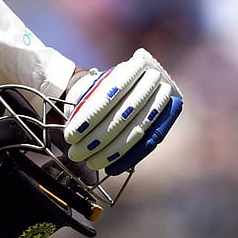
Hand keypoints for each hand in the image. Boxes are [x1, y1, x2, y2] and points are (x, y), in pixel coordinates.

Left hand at [64, 48, 182, 174]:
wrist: (118, 85)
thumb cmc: (95, 89)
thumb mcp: (88, 88)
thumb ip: (83, 104)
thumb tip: (73, 132)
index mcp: (131, 68)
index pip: (107, 97)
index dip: (88, 119)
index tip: (71, 135)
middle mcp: (151, 80)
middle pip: (123, 116)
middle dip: (98, 139)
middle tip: (77, 154)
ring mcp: (162, 99)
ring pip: (136, 130)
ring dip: (112, 151)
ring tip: (92, 163)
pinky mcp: (166, 119)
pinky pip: (149, 143)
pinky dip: (129, 157)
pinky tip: (112, 168)